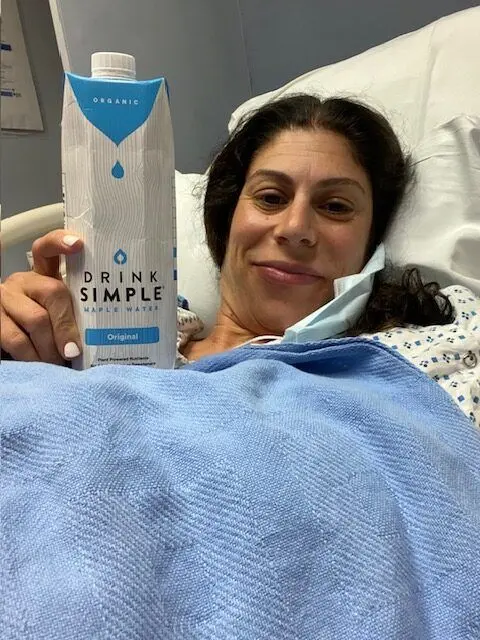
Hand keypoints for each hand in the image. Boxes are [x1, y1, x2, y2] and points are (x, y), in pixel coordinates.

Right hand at [1, 230, 82, 363]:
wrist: (10, 343)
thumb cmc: (46, 331)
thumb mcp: (59, 316)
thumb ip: (74, 314)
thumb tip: (105, 334)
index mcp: (42, 276)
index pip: (47, 249)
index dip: (60, 243)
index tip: (78, 244)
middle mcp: (22, 282)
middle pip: (52, 292)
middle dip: (67, 326)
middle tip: (74, 351)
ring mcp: (4, 299)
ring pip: (36, 319)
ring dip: (51, 347)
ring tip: (59, 362)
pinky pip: (16, 339)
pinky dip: (32, 357)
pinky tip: (40, 365)